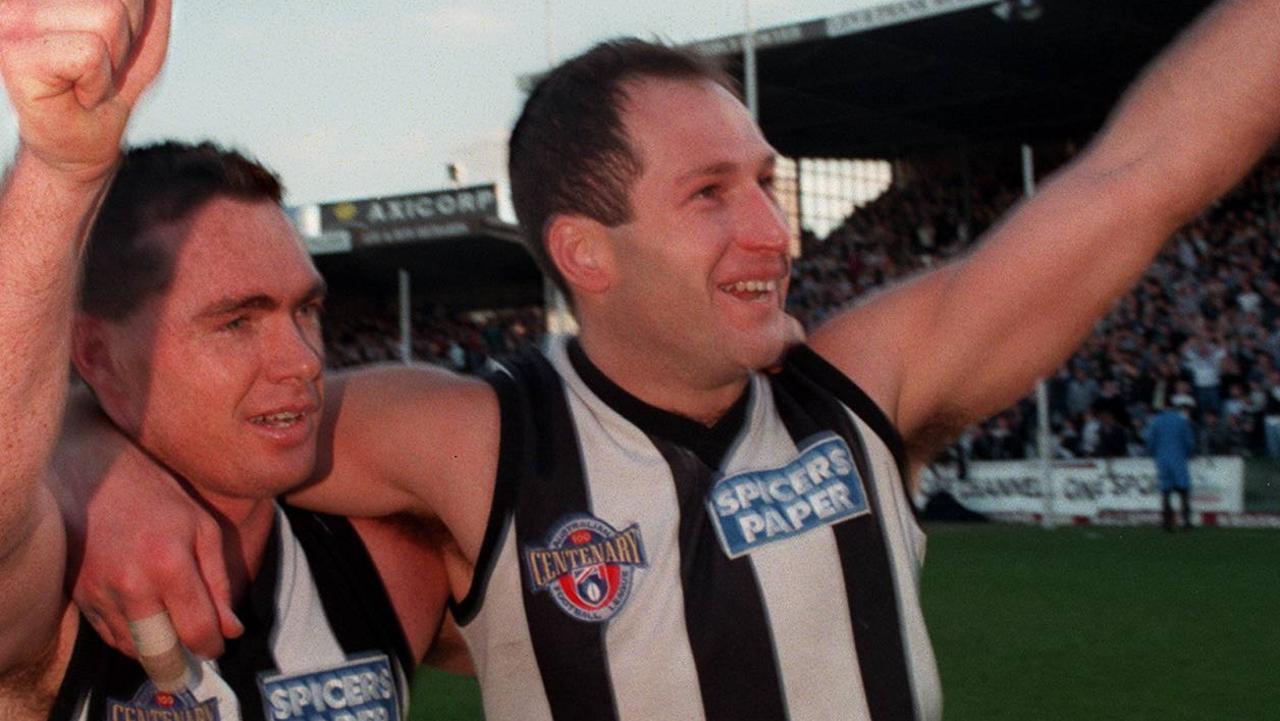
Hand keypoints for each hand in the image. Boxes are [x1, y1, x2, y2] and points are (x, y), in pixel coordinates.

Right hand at [0, 0, 170, 182]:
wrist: (81, 144)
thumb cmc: (104, 91)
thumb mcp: (142, 39)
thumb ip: (148, 6)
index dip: (133, 18)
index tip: (106, 47)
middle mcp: (23, 0)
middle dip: (125, 37)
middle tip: (97, 66)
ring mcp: (13, 20)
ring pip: (108, 17)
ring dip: (111, 59)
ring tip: (86, 76)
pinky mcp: (15, 54)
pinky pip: (91, 53)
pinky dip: (96, 81)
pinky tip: (76, 91)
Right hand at [58, 402, 241, 658]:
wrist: (90, 475)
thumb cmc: (155, 495)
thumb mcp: (202, 527)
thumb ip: (219, 580)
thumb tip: (231, 629)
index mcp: (169, 565)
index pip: (197, 630)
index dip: (212, 646)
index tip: (218, 647)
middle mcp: (132, 586)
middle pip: (162, 652)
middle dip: (184, 659)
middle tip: (196, 651)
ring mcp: (100, 594)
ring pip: (134, 649)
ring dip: (157, 650)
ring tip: (173, 633)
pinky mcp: (80, 597)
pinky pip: (110, 636)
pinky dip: (131, 638)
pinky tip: (146, 622)